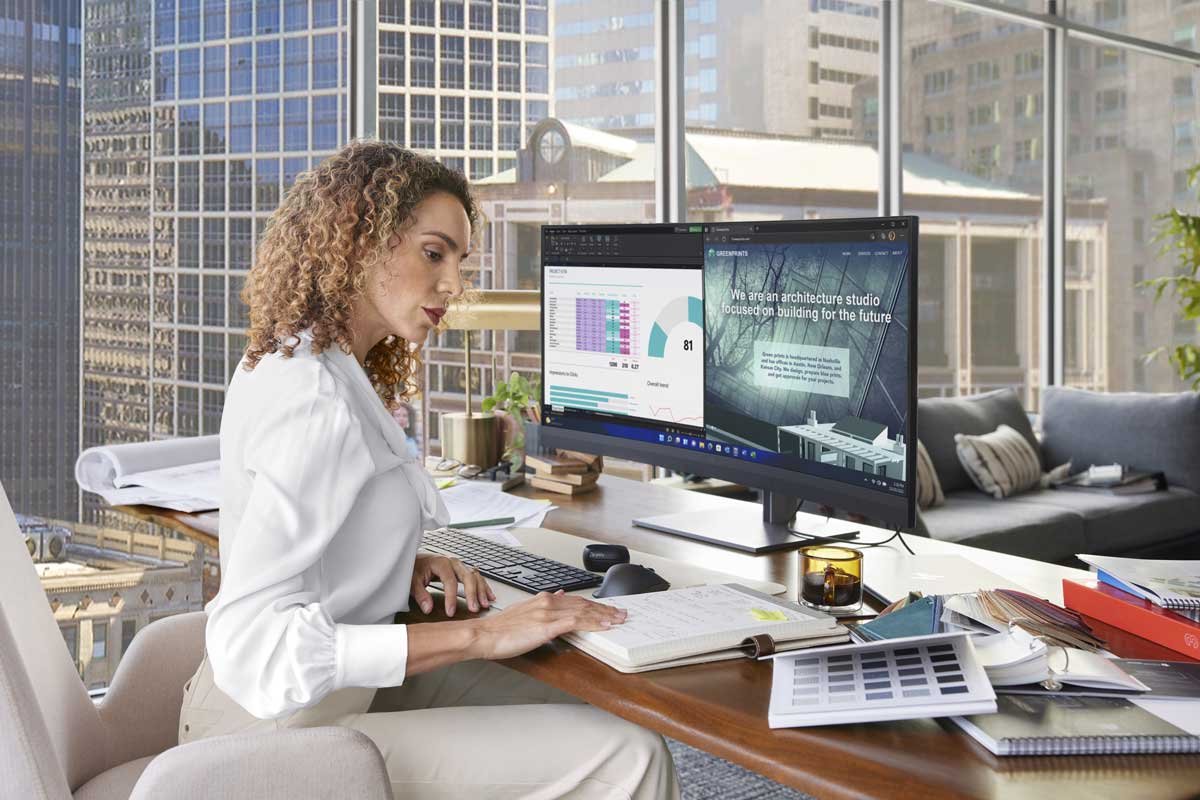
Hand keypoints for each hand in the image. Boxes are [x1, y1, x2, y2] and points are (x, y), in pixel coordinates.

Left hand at [411, 553, 494, 615]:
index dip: (451, 598)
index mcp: (441, 563)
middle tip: (474, 608)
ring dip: (481, 590)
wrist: (416, 559)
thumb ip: (420, 595)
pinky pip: (476, 577)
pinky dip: (483, 587)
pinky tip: (489, 596)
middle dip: (472, 593)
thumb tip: (428, 608)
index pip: (450, 581)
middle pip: (468, 576)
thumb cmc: (415, 568)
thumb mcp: (413, 581)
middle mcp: (453, 562)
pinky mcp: (462, 570)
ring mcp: (459, 565)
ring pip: (475, 576)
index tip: (451, 612)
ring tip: (484, 604)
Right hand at [468, 590, 626, 660]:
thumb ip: (542, 603)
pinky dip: (592, 623)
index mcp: (543, 599)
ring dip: (604, 615)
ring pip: (583, 611)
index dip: (595, 605)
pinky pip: (575, 622)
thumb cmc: (501, 628)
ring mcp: (548, 614)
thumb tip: (558, 594)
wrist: (485, 635)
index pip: (576, 600)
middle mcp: (548, 603)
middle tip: (622, 613)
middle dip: (605, 609)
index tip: (608, 609)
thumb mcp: (524, 610)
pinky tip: (603, 626)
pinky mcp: (546, 626)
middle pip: (584, 604)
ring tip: (619, 619)